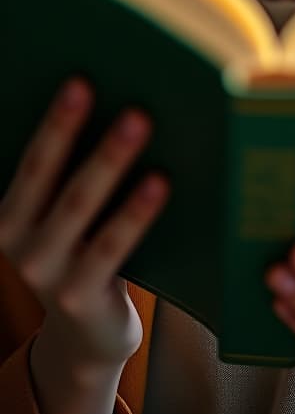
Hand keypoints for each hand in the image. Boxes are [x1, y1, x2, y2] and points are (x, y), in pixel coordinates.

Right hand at [0, 77, 170, 370]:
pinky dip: (135, 212)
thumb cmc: (84, 252)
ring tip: (137, 120)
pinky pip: (111, 246)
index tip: (74, 78)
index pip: (29, 159)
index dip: (50, 120)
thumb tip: (122, 102)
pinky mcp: (80, 296)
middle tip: (87, 82)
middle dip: (64, 125)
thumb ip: (73, 175)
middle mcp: (18, 242)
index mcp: (9, 214)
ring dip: (107, 159)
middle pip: (45, 173)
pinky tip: (160, 181)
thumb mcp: (66, 217)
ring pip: (79, 204)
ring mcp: (46, 272)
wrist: (89, 335)